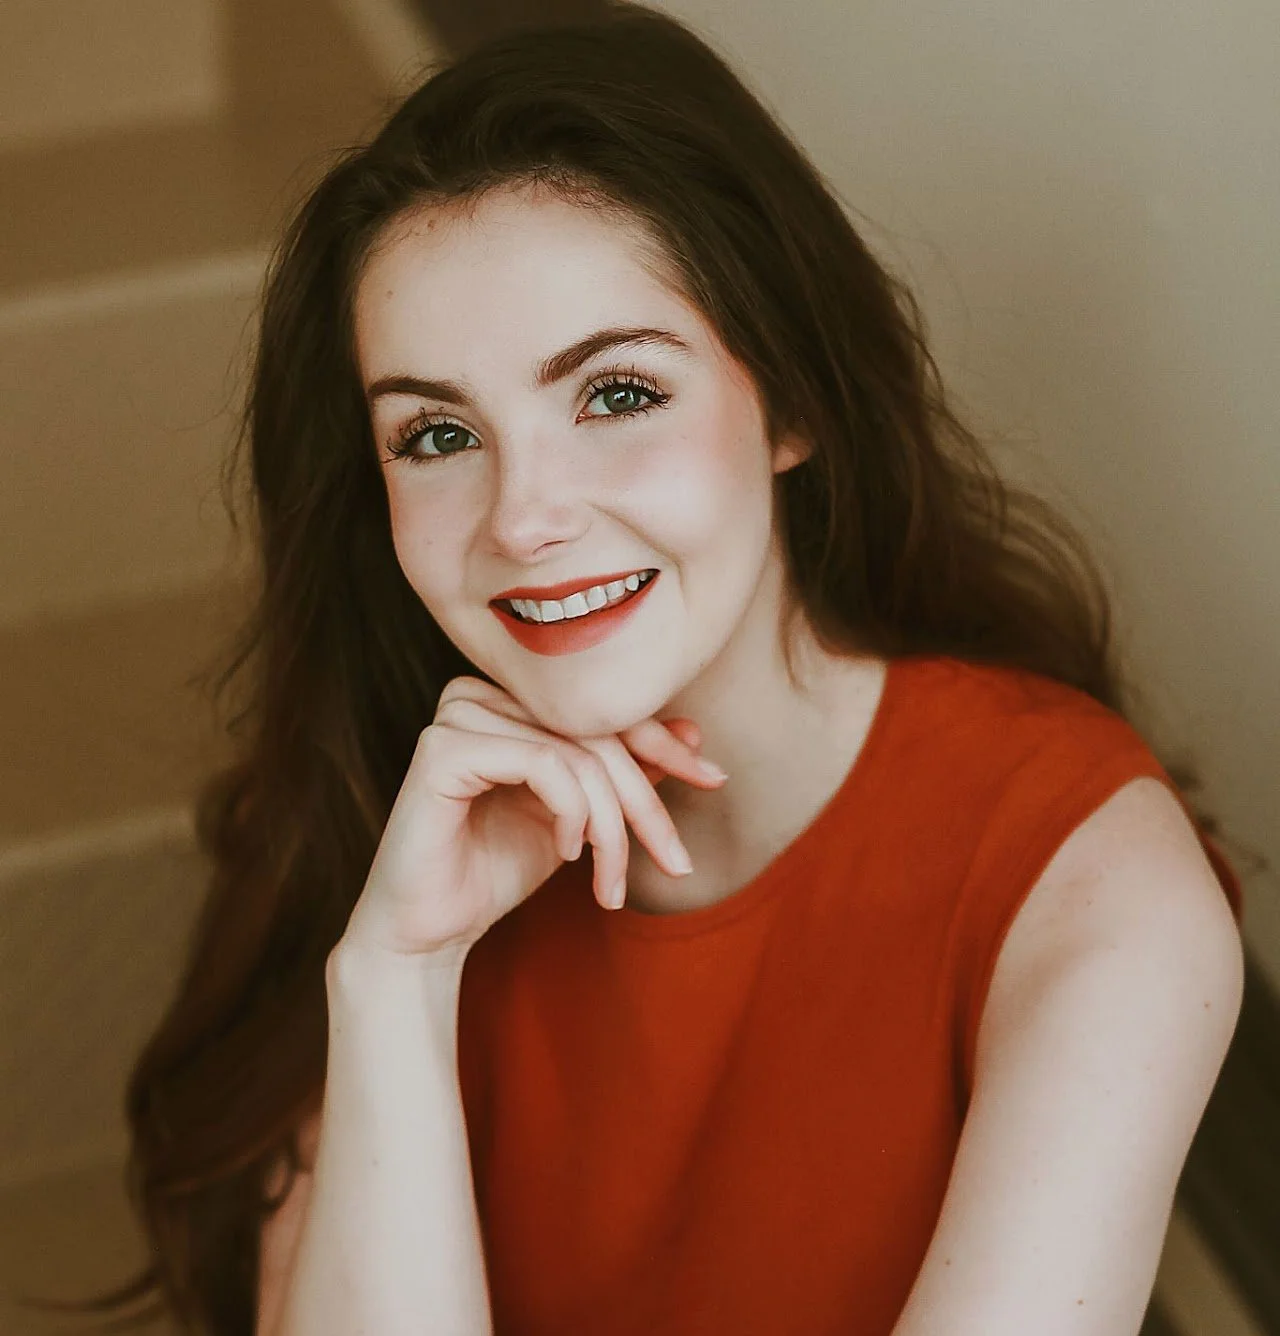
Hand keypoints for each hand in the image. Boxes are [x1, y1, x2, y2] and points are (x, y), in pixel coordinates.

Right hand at [341, 676, 726, 959]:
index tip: (714, 780)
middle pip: (597, 732)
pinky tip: (567, 853)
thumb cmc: (497, 867)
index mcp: (510, 699)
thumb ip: (625, 771)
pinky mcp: (443, 749)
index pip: (604, 709)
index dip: (664, 744)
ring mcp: (458, 715)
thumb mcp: (581, 817)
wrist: (430, 928)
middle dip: (645, 803)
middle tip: (675, 861)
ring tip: (610, 881)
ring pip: (578, 754)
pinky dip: (572, 813)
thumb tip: (693, 733)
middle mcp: (481, 693)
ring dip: (612, 827)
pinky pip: (545, 765)